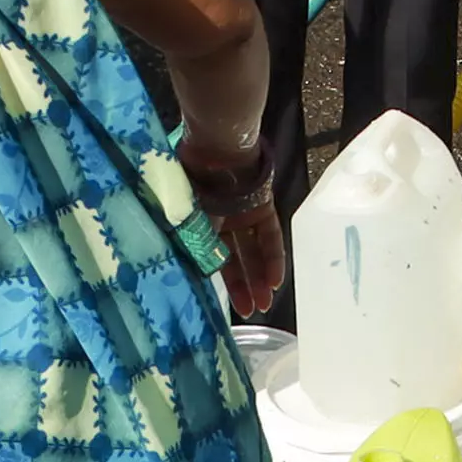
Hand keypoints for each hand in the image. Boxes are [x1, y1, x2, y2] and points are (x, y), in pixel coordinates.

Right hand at [193, 164, 284, 313]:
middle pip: (235, 257)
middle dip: (244, 285)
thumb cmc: (191, 184)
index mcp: (196, 221)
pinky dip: (273, 258)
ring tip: (265, 303)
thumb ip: (193, 248)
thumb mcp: (185, 222)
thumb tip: (195, 279)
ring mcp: (243, 211)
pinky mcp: (263, 204)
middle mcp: (221, 218)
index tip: (226, 306)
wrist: (214, 149)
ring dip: (259, 276)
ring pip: (253, 250)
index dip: (220, 282)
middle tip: (252, 311)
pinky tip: (275, 281)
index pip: (211, 258)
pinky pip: (270, 235)